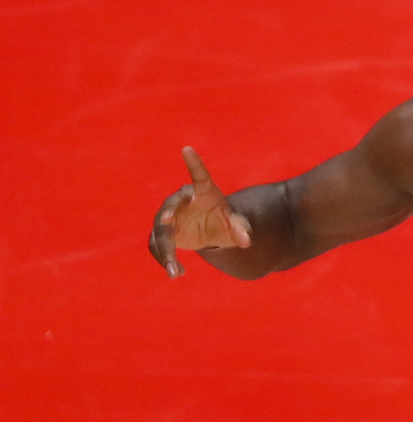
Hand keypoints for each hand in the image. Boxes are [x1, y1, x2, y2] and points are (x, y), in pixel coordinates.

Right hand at [149, 147, 251, 277]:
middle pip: (171, 206)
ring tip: (175, 270)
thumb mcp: (236, 226)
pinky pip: (158, 246)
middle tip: (166, 222)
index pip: (199, 174)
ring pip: (160, 232)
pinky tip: (180, 273)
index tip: (187, 149)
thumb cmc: (225, 221)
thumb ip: (241, 230)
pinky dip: (166, 259)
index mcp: (203, 191)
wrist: (210, 229)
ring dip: (165, 250)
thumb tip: (246, 241)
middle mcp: (182, 200)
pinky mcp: (164, 232)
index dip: (194, 162)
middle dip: (168, 213)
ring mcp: (170, 216)